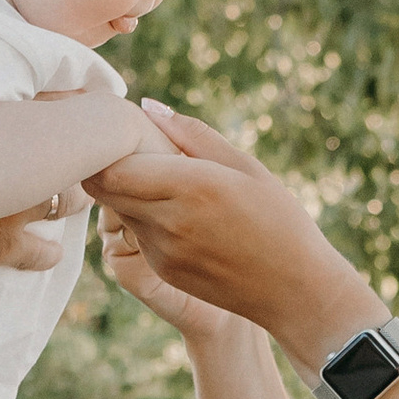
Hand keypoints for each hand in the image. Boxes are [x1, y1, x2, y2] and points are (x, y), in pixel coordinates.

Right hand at [0, 0, 59, 286]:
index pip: (48, 104)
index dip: (56, 97)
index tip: (59, 91)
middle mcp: (18, 171)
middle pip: (66, 154)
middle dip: (69, 147)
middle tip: (65, 140)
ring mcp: (12, 213)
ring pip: (63, 201)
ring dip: (66, 194)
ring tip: (66, 186)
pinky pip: (37, 254)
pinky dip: (44, 251)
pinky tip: (48, 249)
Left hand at [90, 100, 374, 364]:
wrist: (294, 291)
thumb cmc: (279, 221)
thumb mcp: (246, 167)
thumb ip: (192, 134)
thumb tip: (147, 106)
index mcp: (192, 187)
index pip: (112, 165)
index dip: (108, 145)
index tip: (125, 131)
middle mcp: (169, 221)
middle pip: (103, 187)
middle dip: (107, 163)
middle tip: (132, 149)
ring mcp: (161, 251)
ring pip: (118, 211)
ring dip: (127, 191)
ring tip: (162, 180)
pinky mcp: (162, 270)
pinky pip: (137, 234)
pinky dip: (144, 218)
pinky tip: (180, 214)